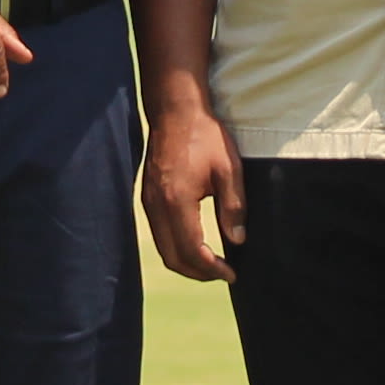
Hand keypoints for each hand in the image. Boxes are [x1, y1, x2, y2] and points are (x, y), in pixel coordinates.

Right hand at [140, 95, 247, 281]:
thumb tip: (237, 240)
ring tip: (212, 264)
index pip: (192, 251)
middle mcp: (157, 207)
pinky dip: (176, 247)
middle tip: (223, 274)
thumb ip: (234, 207)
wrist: (174, 110)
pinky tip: (195, 244)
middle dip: (199, 273)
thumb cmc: (204, 135)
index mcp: (177, 201)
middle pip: (173, 258)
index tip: (231, 273)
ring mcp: (148, 203)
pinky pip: (159, 234)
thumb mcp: (229, 169)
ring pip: (163, 249)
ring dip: (187, 262)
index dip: (212, 269)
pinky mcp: (147, 198)